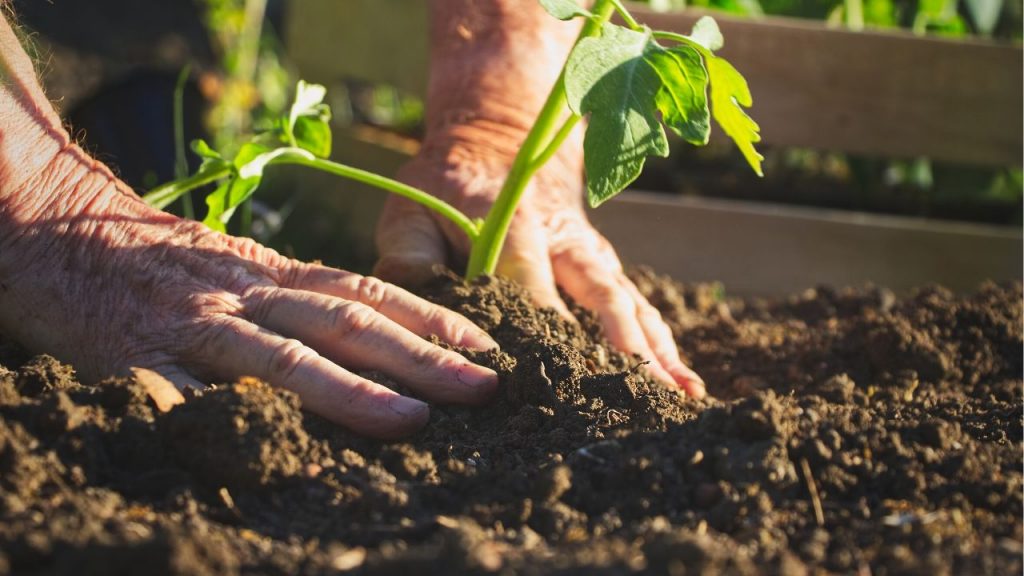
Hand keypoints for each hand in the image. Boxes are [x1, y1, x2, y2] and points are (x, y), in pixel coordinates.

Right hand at [0, 145, 499, 438]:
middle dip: (421, 358)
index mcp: (272, 272)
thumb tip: (372, 339)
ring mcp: (197, 324)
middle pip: (346, 323)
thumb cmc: (160, 256)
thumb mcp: (238, 263)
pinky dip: (224, 423)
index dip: (431, 319)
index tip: (486, 347)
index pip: (367, 291)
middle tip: (484, 388)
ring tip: (411, 419)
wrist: (60, 224)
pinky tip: (266, 453)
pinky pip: (181, 395)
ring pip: (283, 358)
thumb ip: (294, 297)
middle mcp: (248, 294)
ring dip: (350, 391)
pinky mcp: (137, 356)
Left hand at [374, 136, 705, 397]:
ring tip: (681, 396)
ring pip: (631, 304)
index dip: (544, 326)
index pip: (531, 282)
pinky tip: (684, 385)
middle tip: (641, 393)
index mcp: (514, 224)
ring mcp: (592, 256)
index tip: (556, 375)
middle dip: (623, 346)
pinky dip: (663, 346)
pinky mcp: (605, 269)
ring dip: (656, 350)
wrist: (501, 144)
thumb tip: (413, 311)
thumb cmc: (447, 189)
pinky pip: (640, 308)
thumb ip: (408, 257)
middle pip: (601, 295)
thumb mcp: (412, 209)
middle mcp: (566, 241)